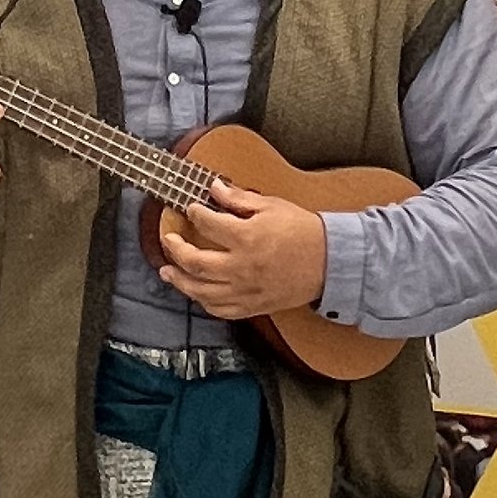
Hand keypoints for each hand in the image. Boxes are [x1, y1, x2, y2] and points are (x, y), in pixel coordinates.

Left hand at [156, 180, 328, 320]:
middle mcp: (241, 266)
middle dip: (175, 249)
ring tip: (168, 271)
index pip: (208, 224)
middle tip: (169, 240)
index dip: (195, 214)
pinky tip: (196, 293)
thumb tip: (214, 188)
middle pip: (195, 261)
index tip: (191, 209)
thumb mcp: (272, 206)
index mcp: (247, 237)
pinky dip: (203, 302)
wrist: (329, 262)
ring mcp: (245, 289)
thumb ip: (239, 198)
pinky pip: (220, 309)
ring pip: (201, 291)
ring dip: (179, 280)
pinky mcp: (253, 306)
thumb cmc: (303, 231)